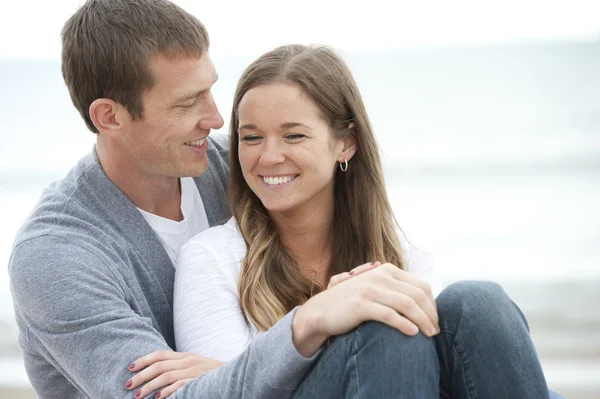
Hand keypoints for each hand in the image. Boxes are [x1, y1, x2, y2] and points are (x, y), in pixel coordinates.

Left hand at [125, 351, 221, 397]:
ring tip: (137, 395)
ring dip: (149, 386)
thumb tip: (157, 373)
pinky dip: (166, 391)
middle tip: (128, 384)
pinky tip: (156, 397)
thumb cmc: (210, 374)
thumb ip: (178, 366)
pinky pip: (179, 385)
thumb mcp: (194, 366)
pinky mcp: (198, 382)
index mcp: (185, 356)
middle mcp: (188, 361)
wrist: (232, 376)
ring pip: (166, 376)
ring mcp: (194, 371)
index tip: (130, 367)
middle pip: (160, 365)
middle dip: (141, 375)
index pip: (160, 354)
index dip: (144, 360)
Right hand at [293, 263, 438, 356]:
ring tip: (429, 335)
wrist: (320, 312)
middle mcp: (379, 275)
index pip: (420, 286)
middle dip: (431, 314)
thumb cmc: (350, 303)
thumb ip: (393, 286)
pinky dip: (405, 324)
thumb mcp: (372, 287)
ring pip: (407, 304)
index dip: (432, 304)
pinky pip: (390, 315)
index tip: (435, 321)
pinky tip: (413, 333)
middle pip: (417, 295)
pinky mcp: (361, 305)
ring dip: (423, 321)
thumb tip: (421, 292)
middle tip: (435, 331)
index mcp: (386, 270)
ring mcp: (370, 289)